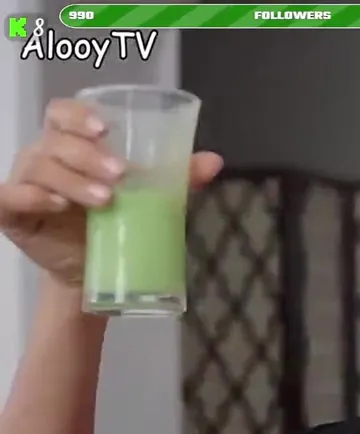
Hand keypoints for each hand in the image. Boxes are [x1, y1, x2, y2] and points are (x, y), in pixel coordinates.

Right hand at [0, 98, 222, 286]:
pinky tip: (54, 203)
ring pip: (39, 166)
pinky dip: (30, 196)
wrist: (96, 270)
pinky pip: (9, 196)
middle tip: (120, 175)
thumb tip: (214, 161)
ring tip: (105, 200)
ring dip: (72, 180)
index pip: (63, 112)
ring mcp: (25, 183)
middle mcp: (45, 157)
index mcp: (72, 144)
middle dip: (89, 155)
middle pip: (56, 141)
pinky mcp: (13, 213)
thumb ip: (178, 177)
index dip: (79, 114)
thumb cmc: (118, 220)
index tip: (106, 127)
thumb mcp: (150, 197)